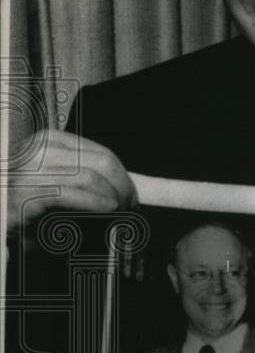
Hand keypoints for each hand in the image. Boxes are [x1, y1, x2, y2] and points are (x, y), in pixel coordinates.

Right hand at [6, 130, 136, 232]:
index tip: (130, 190)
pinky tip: (108, 209)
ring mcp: (32, 170)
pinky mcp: (28, 193)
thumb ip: (81, 174)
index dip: (122, 172)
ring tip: (122, 210)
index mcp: (49, 142)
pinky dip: (96, 202)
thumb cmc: (25, 203)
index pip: (99, 152)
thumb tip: (121, 184)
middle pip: (100, 161)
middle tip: (131, 203)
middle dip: (123, 184)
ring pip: (90, 176)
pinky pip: (72, 193)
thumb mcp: (55, 179)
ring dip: (114, 195)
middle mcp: (39, 150)